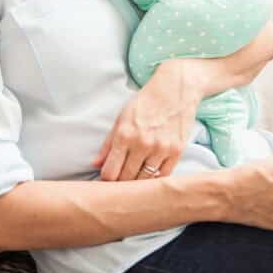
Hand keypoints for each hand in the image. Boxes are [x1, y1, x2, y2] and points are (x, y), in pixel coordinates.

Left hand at [93, 60, 202, 180]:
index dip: (106, 179)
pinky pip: (163, 176)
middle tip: (119, 182)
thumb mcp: (122, 117)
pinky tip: (150, 175)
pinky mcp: (177, 151)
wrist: (175, 89)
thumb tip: (95, 164)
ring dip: (138, 183)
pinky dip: (155, 179)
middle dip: (120, 183)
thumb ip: (108, 143)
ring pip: (144, 180)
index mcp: (124, 134)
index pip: (110, 172)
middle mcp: (142, 143)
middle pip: (126, 179)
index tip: (107, 179)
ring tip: (134, 179)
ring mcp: (161, 148)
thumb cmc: (146, 102)